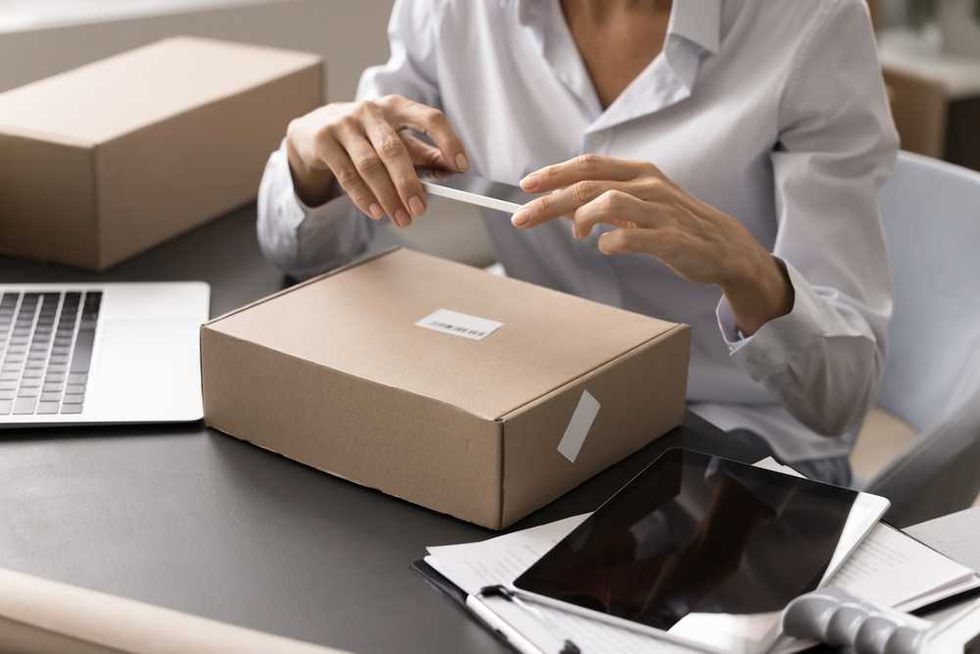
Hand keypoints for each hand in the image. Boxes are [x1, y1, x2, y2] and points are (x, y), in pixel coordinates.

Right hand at [285, 95, 468, 226]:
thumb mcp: (397, 139)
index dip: (448, 141)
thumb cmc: (366, 136)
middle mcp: (371, 111)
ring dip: (387, 196)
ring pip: (369, 165)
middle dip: (408, 182)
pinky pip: (346, 174)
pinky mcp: (324, 140)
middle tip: (420, 209)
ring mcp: (344, 124)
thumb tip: (452, 171)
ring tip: (400, 218)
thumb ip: (425, 154)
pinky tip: (376, 211)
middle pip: (393, 149)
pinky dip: (363, 196)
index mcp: (397, 107)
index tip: (461, 166)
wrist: (315, 130)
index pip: (430, 118)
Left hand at [511, 155, 792, 334]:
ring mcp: (660, 211)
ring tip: (577, 235)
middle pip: (587, 185)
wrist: (724, 247)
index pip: (588, 165)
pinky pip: (631, 237)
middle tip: (520, 218)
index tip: (526, 186)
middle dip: (548, 202)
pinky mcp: (671, 239)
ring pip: (607, 204)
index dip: (554, 173)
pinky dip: (610, 243)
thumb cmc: (675, 224)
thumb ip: (604, 201)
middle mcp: (648, 185)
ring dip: (580, 220)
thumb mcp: (639, 204)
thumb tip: (561, 208)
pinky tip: (605, 247)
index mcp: (639, 172)